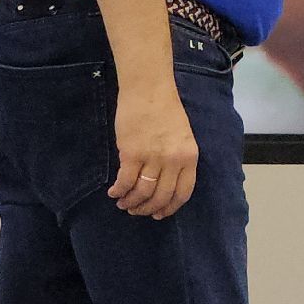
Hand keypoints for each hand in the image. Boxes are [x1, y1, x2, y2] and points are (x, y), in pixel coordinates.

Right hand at [107, 83, 198, 218]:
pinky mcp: (132, 154)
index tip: (159, 214)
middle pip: (161, 196)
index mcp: (189, 157)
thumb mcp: (182, 136)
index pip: (183, 193)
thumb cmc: (165, 110)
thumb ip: (177, 159)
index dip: (169, 208)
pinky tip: (114, 193)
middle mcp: (173, 160)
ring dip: (131, 203)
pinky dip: (119, 191)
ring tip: (123, 203)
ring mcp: (153, 158)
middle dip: (147, 209)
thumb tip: (164, 183)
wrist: (148, 89)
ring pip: (142, 193)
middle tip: (136, 211)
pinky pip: (125, 182)